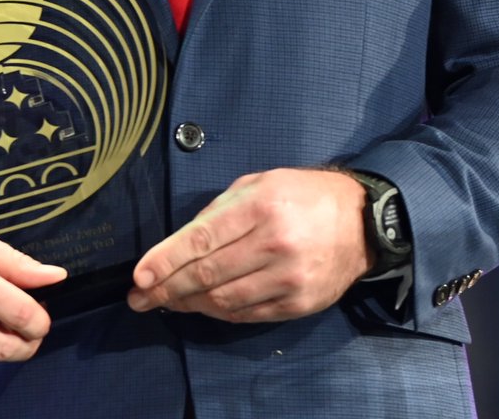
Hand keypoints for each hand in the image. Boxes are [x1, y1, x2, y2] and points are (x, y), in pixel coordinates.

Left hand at [127, 167, 367, 322]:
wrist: (360, 221)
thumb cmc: (301, 194)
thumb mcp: (258, 184)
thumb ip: (219, 211)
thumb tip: (181, 243)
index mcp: (261, 206)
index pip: (201, 240)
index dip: (165, 261)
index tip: (138, 277)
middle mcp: (274, 244)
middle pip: (207, 275)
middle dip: (167, 288)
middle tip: (140, 298)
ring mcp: (288, 278)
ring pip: (224, 301)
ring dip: (189, 304)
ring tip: (166, 301)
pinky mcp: (298, 304)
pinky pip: (248, 315)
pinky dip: (219, 313)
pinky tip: (202, 306)